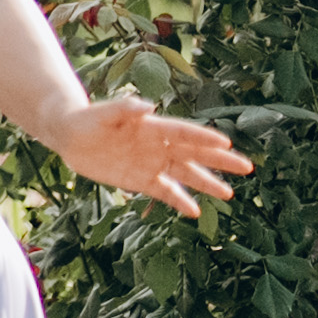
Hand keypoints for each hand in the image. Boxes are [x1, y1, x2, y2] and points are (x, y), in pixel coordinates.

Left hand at [44, 92, 249, 216]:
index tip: (227, 142)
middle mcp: (158, 146)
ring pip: (185, 174)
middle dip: (220, 160)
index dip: (204, 137)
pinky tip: (194, 212)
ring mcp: (151, 163)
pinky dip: (179, 200)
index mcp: (152, 127)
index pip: (184, 132)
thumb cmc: (86, 119)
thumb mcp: (102, 113)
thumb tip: (147, 105)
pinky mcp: (140, 180)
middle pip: (194, 153)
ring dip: (206, 183)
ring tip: (228, 194)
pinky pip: (164, 192)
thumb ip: (124, 109)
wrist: (71, 136)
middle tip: (247, 167)